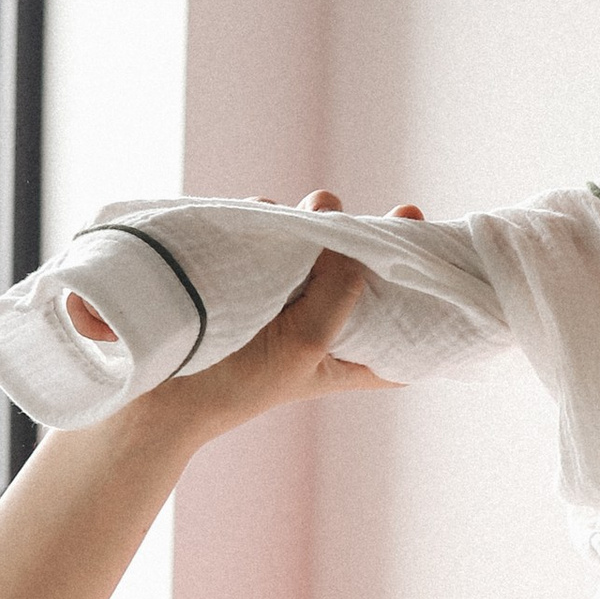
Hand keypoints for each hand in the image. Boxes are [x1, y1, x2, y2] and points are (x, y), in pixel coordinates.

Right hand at [120, 192, 432, 429]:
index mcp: (350, 357)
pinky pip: (267, 241)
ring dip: (319, 222)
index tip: (441, 258)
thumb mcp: (303, 346)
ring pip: (316, 251)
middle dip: (374, 241)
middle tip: (389, 214)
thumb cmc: (237, 382)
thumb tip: (348, 245)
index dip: (431, 296)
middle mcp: (322, 326)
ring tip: (318, 205)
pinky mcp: (245, 281)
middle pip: (365, 278)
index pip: (408, 330)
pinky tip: (263, 211)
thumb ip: (337, 296)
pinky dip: (270, 222)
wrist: (158, 394)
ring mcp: (282, 301)